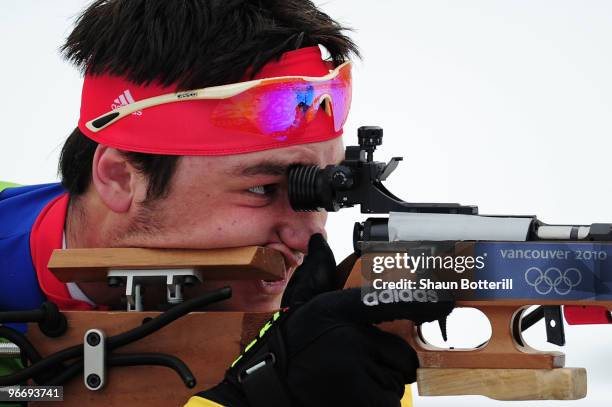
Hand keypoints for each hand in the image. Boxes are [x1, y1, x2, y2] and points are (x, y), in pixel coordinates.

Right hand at [186, 234, 453, 406]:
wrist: (267, 392)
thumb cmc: (287, 348)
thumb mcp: (299, 305)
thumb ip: (316, 273)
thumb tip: (319, 243)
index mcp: (336, 311)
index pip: (387, 301)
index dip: (421, 301)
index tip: (446, 301)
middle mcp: (350, 339)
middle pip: (401, 349)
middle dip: (388, 356)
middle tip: (359, 359)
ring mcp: (358, 372)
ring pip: (396, 375)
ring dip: (381, 377)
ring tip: (351, 377)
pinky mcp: (364, 399)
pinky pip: (390, 398)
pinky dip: (378, 397)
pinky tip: (351, 392)